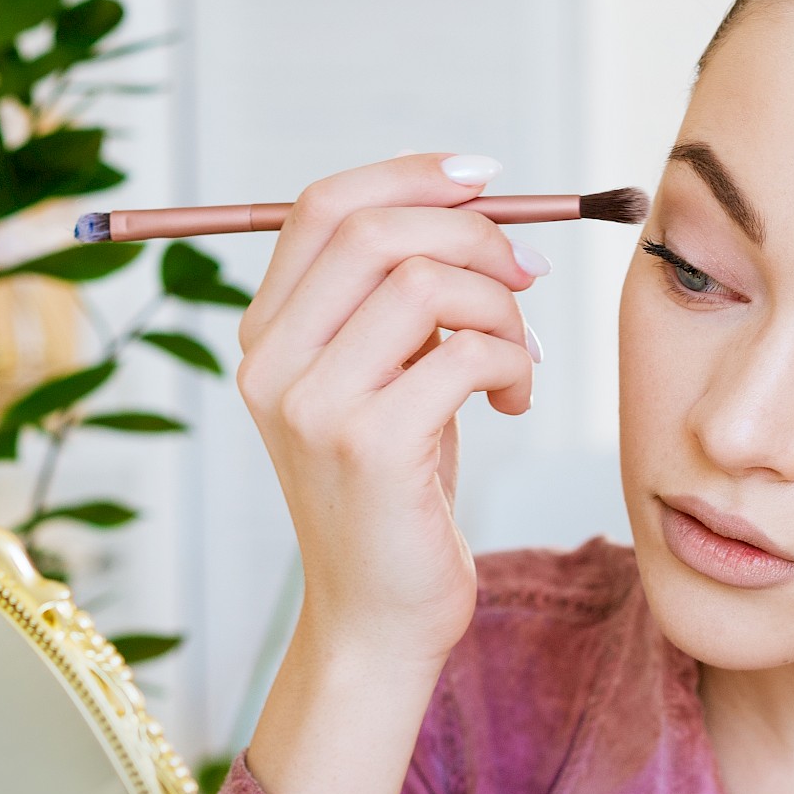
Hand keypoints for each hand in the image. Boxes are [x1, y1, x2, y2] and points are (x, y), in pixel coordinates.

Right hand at [236, 154, 543, 793]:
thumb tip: (469, 197)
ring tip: (519, 361)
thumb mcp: (385, 380)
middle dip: (475, 236)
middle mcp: (273, 364)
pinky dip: (512, 361)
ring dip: (502, 310)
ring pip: (429, 284)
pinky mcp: (371, 446)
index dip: (410, 175)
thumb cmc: (397, 495)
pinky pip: (466, 352)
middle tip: (527, 276)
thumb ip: (397, 299)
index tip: (488, 179)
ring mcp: (314, 406)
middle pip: (378, 231)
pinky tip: (514, 400)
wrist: (377, 618)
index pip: (324, 208)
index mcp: (266, 336)